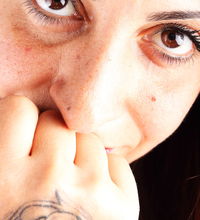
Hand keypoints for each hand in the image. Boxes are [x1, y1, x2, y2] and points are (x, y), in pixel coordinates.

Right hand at [0, 95, 138, 219]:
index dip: (19, 121)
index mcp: (3, 177)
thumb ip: (5, 156)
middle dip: (49, 137)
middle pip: (56, 121)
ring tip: (66, 185)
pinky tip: (89, 197)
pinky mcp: (123, 210)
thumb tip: (14, 119)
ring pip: (88, 138)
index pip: (19, 108)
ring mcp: (90, 194)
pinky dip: (105, 174)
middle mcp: (48, 181)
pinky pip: (116, 163)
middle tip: (43, 164)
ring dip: (78, 155)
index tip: (20, 137)